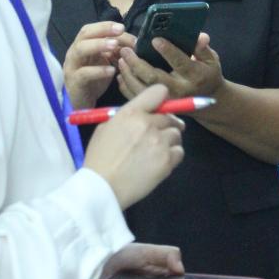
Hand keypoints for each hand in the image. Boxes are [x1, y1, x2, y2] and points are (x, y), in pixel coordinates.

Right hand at [62, 22, 133, 109]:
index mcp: (82, 45)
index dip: (105, 26)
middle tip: (120, 31)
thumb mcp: (106, 61)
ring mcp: (72, 67)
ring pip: (81, 50)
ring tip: (115, 46)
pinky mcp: (75, 82)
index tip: (122, 27)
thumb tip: (133, 41)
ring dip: (99, 45)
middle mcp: (75, 52)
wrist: (82, 102)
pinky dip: (98, 71)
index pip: (90, 29)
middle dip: (103, 30)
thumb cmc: (94, 79)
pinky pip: (84, 73)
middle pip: (84, 35)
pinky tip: (112, 71)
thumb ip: (115, 50)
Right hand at [83, 85, 183, 208]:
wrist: (102, 187)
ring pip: (177, 134)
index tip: (160, 109)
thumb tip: (144, 115)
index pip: (159, 92)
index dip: (162, 100)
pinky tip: (160, 162)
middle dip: (168, 124)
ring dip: (170, 140)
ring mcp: (160, 142)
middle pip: (171, 116)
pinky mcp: (167, 160)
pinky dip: (173, 156)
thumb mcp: (106, 128)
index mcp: (132, 112)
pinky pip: (179, 152)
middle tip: (161, 134)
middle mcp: (149, 123)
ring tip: (157, 151)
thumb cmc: (99, 158)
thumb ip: (126, 118)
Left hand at [116, 33, 224, 100]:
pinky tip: (121, 74)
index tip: (154, 39)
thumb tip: (201, 36)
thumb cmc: (207, 73)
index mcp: (195, 76)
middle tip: (126, 50)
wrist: (208, 99)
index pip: (180, 63)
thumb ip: (203, 48)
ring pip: (142, 89)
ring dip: (129, 74)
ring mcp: (167, 100)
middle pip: (154, 78)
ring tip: (121, 59)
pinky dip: (126, 86)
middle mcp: (179, 90)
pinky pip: (138, 98)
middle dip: (137, 64)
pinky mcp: (159, 106)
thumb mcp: (211, 59)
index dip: (168, 51)